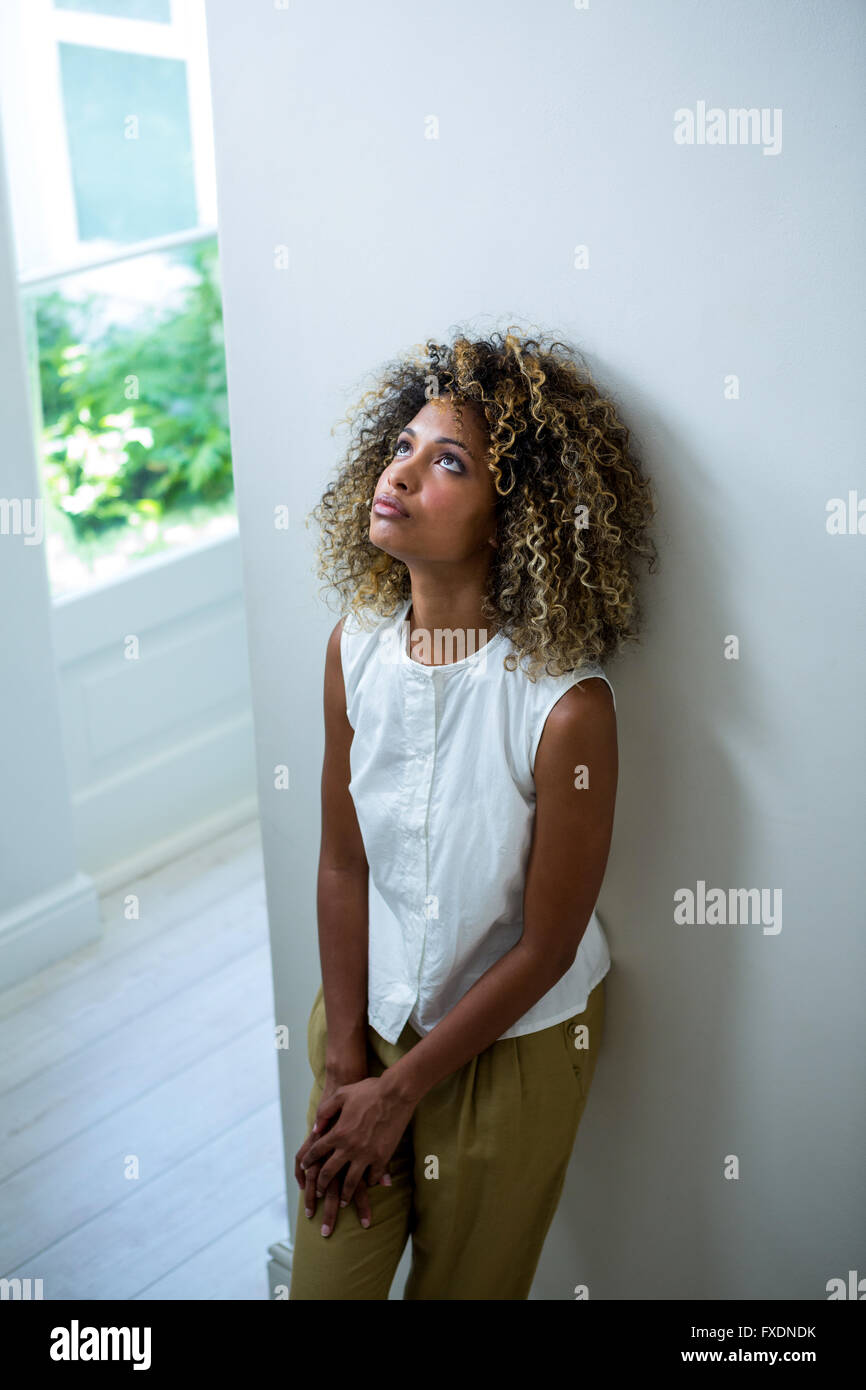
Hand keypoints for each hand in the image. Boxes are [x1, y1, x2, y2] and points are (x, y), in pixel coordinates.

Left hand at [295, 1058, 370, 1237]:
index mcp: (338, 1133)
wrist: (395, 1094)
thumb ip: (325, 1112)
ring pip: (350, 1182)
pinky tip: (367, 1186)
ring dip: (344, 1194)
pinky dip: (369, 1183)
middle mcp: (349, 1147)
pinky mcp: (382, 1157)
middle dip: (322, 1185)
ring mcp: (366, 1154)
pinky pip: (373, 1176)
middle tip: (319, 1193)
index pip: (317, 1152)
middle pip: (329, 1172)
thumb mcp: (341, 1095)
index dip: (308, 1161)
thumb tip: (315, 1129)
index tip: (305, 1168)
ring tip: (342, 1202)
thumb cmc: (368, 1091)